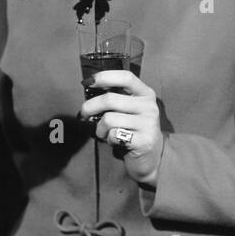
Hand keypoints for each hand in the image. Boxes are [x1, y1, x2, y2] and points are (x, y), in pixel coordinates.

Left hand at [79, 70, 164, 185]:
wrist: (151, 158)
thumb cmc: (133, 130)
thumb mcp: (129, 110)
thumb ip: (115, 98)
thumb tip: (88, 88)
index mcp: (146, 94)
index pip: (125, 77)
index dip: (104, 77)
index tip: (87, 82)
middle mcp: (149, 106)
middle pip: (110, 99)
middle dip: (90, 107)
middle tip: (83, 114)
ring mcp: (148, 124)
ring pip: (108, 119)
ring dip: (99, 128)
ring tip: (104, 133)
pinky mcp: (144, 141)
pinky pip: (114, 135)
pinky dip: (108, 139)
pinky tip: (114, 141)